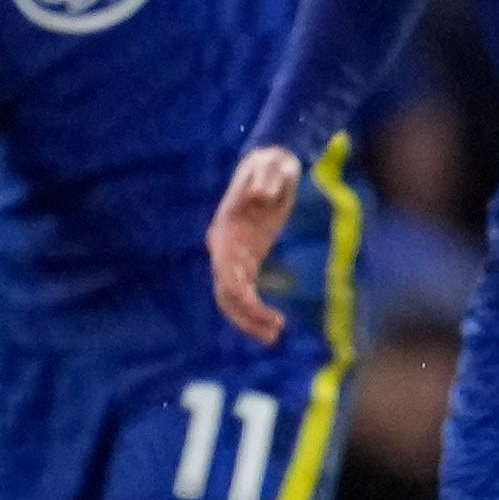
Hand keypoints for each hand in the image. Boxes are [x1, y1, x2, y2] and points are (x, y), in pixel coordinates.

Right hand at [210, 148, 302, 341]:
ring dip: (248, 319)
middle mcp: (224, 245)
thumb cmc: (272, 163)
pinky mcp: (247, 258)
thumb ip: (267, 177)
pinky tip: (273, 323)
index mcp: (226, 227)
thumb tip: (258, 197)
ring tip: (274, 336)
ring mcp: (233, 254)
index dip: (238, 291)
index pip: (225, 268)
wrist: (271, 164)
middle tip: (273, 333)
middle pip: (225, 291)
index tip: (256, 305)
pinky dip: (254, 310)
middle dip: (245, 315)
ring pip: (231, 297)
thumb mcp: (274, 163)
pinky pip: (244, 291)